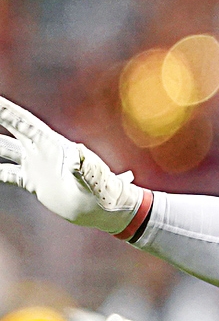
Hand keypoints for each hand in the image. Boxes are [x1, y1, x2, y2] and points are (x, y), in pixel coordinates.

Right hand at [0, 96, 143, 233]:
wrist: (106, 210)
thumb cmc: (104, 192)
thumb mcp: (94, 180)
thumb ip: (85, 168)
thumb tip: (77, 155)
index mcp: (54, 145)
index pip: (24, 123)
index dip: (7, 111)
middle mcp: (43, 152)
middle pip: (14, 130)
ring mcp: (38, 166)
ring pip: (8, 150)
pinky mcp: (35, 182)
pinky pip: (9, 173)